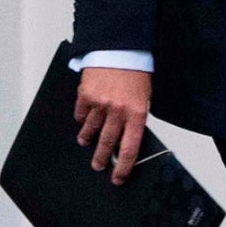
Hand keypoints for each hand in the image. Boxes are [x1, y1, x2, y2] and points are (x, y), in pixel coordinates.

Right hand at [74, 66, 152, 184]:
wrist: (121, 49)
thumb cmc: (137, 71)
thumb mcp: (145, 96)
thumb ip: (136, 115)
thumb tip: (128, 135)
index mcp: (137, 112)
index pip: (130, 147)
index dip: (124, 166)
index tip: (118, 177)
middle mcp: (118, 111)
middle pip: (107, 143)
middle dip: (102, 159)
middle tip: (99, 166)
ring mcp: (100, 104)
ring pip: (91, 131)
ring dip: (88, 139)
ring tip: (86, 142)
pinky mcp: (85, 96)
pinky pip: (81, 115)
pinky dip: (82, 119)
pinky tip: (83, 120)